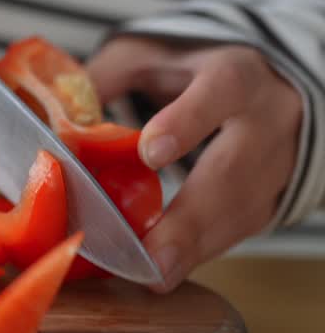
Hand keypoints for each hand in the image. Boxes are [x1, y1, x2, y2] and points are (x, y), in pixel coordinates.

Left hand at [85, 37, 302, 290]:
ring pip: (244, 210)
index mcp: (234, 74)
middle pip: (236, 170)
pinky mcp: (272, 199)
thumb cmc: (193, 72)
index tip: (150, 153)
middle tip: (155, 256)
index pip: (220, 91)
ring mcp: (276, 164)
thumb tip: (56, 118)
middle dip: (193, 218)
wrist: (268, 87)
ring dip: (196, 248)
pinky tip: (170, 269)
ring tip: (156, 276)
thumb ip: (103, 79)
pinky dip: (203, 252)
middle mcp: (265, 120)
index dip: (188, 122)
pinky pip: (241, 231)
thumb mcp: (147, 56)